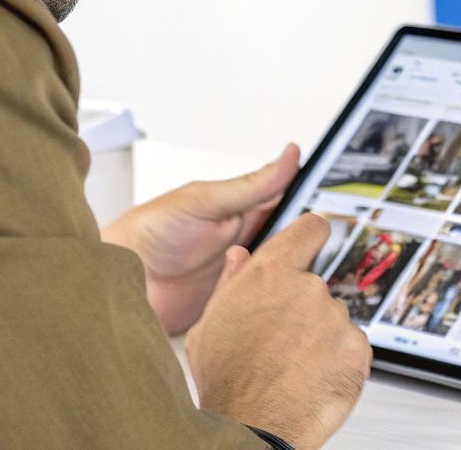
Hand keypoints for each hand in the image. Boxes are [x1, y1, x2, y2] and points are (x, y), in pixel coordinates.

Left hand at [100, 144, 298, 333]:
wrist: (120, 281)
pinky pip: (263, 306)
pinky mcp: (235, 305)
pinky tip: (271, 303)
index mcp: (246, 211)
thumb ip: (250, 185)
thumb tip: (290, 155)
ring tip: (283, 277)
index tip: (339, 209)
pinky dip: (269, 305)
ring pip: (284, 277)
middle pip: (294, 245)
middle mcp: (250, 243)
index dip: (316, 206)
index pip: (293, 204)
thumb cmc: (153, 232)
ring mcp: (244, 275)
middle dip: (307, 249)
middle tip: (316, 251)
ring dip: (287, 278)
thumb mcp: (205, 201)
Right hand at [185, 214, 370, 449]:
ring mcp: (336, 318)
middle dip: (302, 307)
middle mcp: (309, 288)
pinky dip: (338, 359)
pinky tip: (311, 377)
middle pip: (315, 285)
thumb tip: (240, 255)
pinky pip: (352, 345)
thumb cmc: (225, 381)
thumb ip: (231, 282)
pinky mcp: (358, 348)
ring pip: (333, 318)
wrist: (251, 428)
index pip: (311, 228)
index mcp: (271, 272)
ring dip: (319, 336)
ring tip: (290, 366)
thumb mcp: (209, 323)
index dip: (311, 235)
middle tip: (279, 339)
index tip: (314, 242)